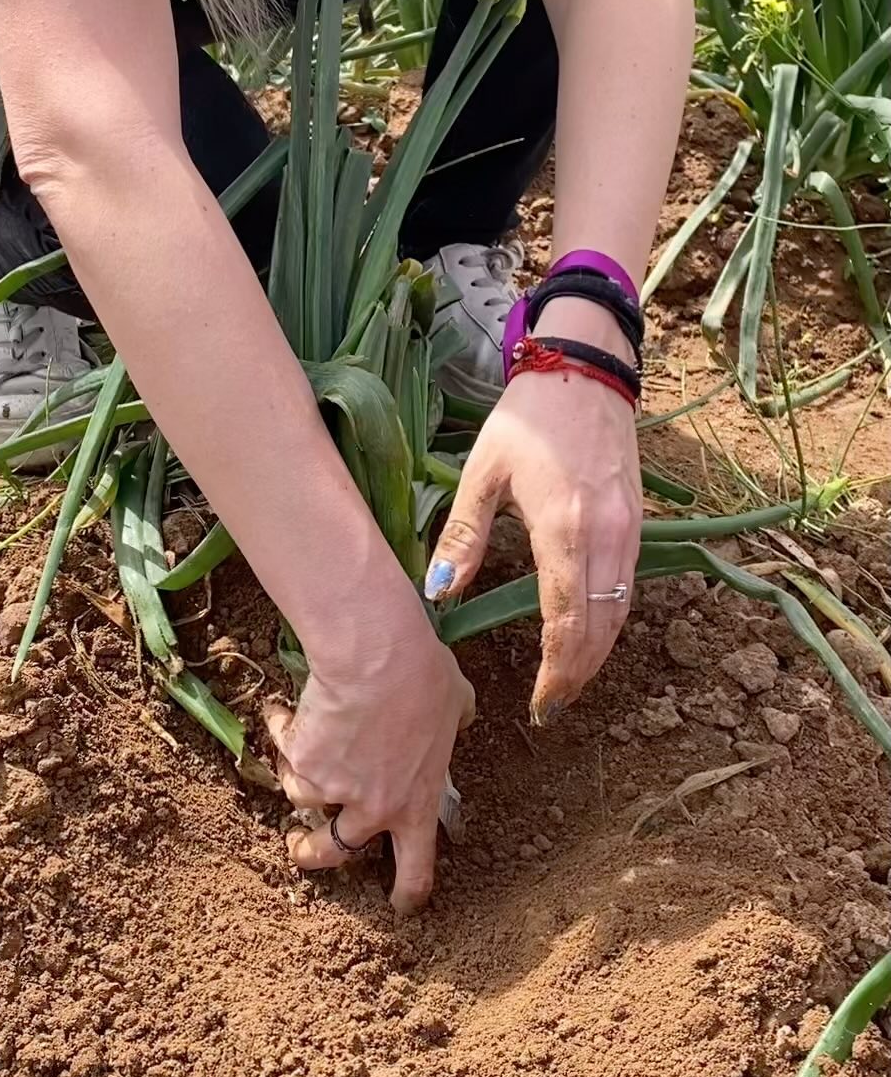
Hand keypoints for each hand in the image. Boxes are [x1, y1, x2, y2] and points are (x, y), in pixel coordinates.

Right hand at [264, 618, 474, 914]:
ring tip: (299, 741)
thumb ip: (454, 725)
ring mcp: (331, 789)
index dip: (406, 894)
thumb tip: (457, 716)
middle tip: (300, 846)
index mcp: (417, 805)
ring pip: (302, 797)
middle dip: (311, 854)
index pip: (416, 870)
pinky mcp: (300, 761)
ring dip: (299, 774)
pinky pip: (284, 751)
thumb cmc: (426, 680)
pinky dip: (282, 732)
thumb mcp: (457, 707)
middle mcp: (371, 809)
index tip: (400, 905)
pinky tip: (283, 712)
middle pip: (334, 853)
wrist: (378, 661)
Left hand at [426, 299, 641, 718]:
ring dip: (598, 652)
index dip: (556, 670)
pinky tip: (587, 634)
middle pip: (603, 628)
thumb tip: (438, 594)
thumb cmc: (527, 419)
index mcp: (566, 527)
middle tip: (552, 706)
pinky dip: (611, 620)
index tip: (540, 703)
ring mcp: (631, 529)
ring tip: (568, 682)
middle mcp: (608, 535)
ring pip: (622, 611)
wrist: (584, 370)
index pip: (568, 620)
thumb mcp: (484, 473)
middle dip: (579, 674)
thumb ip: (464, 535)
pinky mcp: (639, 521)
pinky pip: (629, 585)